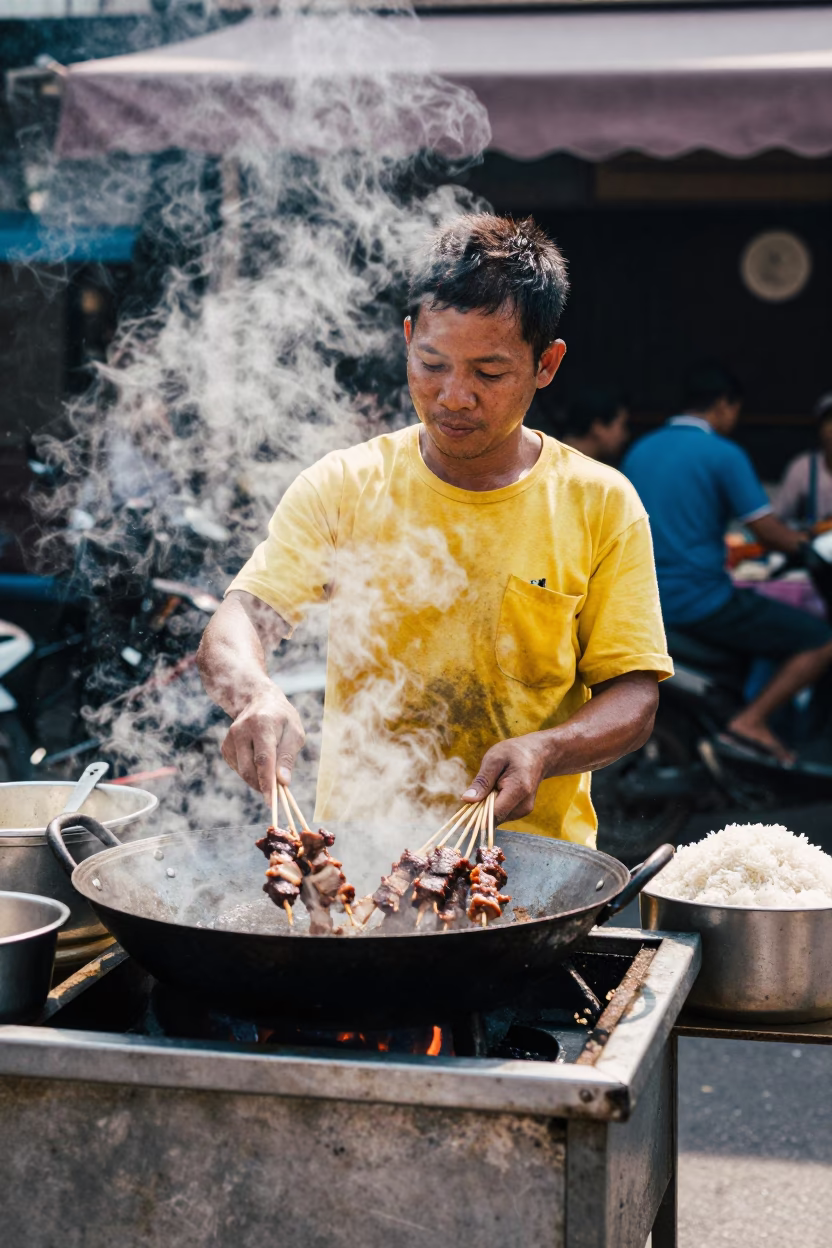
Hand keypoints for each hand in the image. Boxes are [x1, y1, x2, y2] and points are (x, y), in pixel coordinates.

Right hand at [221, 684, 304, 798]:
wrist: (259, 701)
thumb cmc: (282, 718)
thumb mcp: (295, 732)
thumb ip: (288, 757)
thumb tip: (283, 782)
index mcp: (261, 724)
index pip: (263, 759)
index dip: (267, 782)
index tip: (273, 801)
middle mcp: (241, 731)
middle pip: (249, 769)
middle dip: (263, 786)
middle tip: (278, 794)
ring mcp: (230, 739)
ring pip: (243, 772)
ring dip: (259, 778)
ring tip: (272, 766)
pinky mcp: (225, 748)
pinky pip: (239, 769)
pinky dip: (251, 772)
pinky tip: (259, 760)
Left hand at [461, 733, 549, 822]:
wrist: (539, 754)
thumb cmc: (515, 753)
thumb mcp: (494, 759)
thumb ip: (482, 781)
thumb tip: (467, 800)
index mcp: (518, 790)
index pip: (493, 815)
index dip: (476, 815)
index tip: (465, 808)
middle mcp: (523, 806)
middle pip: (493, 818)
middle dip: (481, 808)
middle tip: (483, 787)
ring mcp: (524, 811)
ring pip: (496, 818)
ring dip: (487, 806)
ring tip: (494, 785)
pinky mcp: (521, 812)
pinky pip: (501, 814)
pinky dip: (494, 805)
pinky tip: (499, 789)